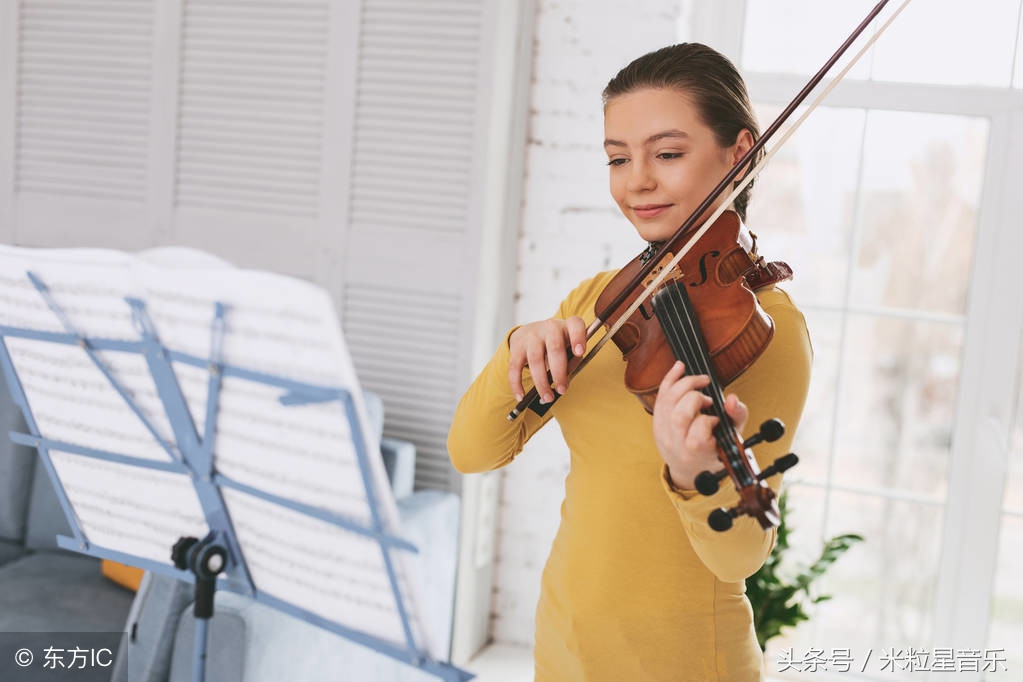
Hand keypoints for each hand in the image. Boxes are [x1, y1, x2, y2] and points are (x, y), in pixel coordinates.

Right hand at [508, 316, 586, 402]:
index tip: (579, 353)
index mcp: (568, 326)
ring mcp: (532, 336)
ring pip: (535, 359)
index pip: (575, 325)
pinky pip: (515, 366)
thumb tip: (564, 381)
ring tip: (547, 397)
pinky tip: (521, 395)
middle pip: (554, 348)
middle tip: (562, 390)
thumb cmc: (558, 344)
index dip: (578, 338)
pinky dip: (517, 383)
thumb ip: (572, 362)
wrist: (533, 332)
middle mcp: (550, 327)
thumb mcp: (569, 347)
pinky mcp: (517, 347)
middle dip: (559, 372)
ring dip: (541, 382)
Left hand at [652, 361, 748, 490]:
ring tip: (699, 381)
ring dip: (682, 385)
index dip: (708, 421)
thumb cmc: (715, 449)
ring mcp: (662, 434)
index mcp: (696, 453)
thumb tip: (731, 399)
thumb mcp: (732, 436)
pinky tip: (679, 367)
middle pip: (679, 416)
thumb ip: (737, 416)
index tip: (716, 420)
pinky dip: (669, 380)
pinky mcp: (655, 424)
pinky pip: (659, 398)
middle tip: (707, 400)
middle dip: (694, 399)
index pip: (698, 432)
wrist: (690, 467)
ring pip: (666, 404)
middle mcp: (676, 445)